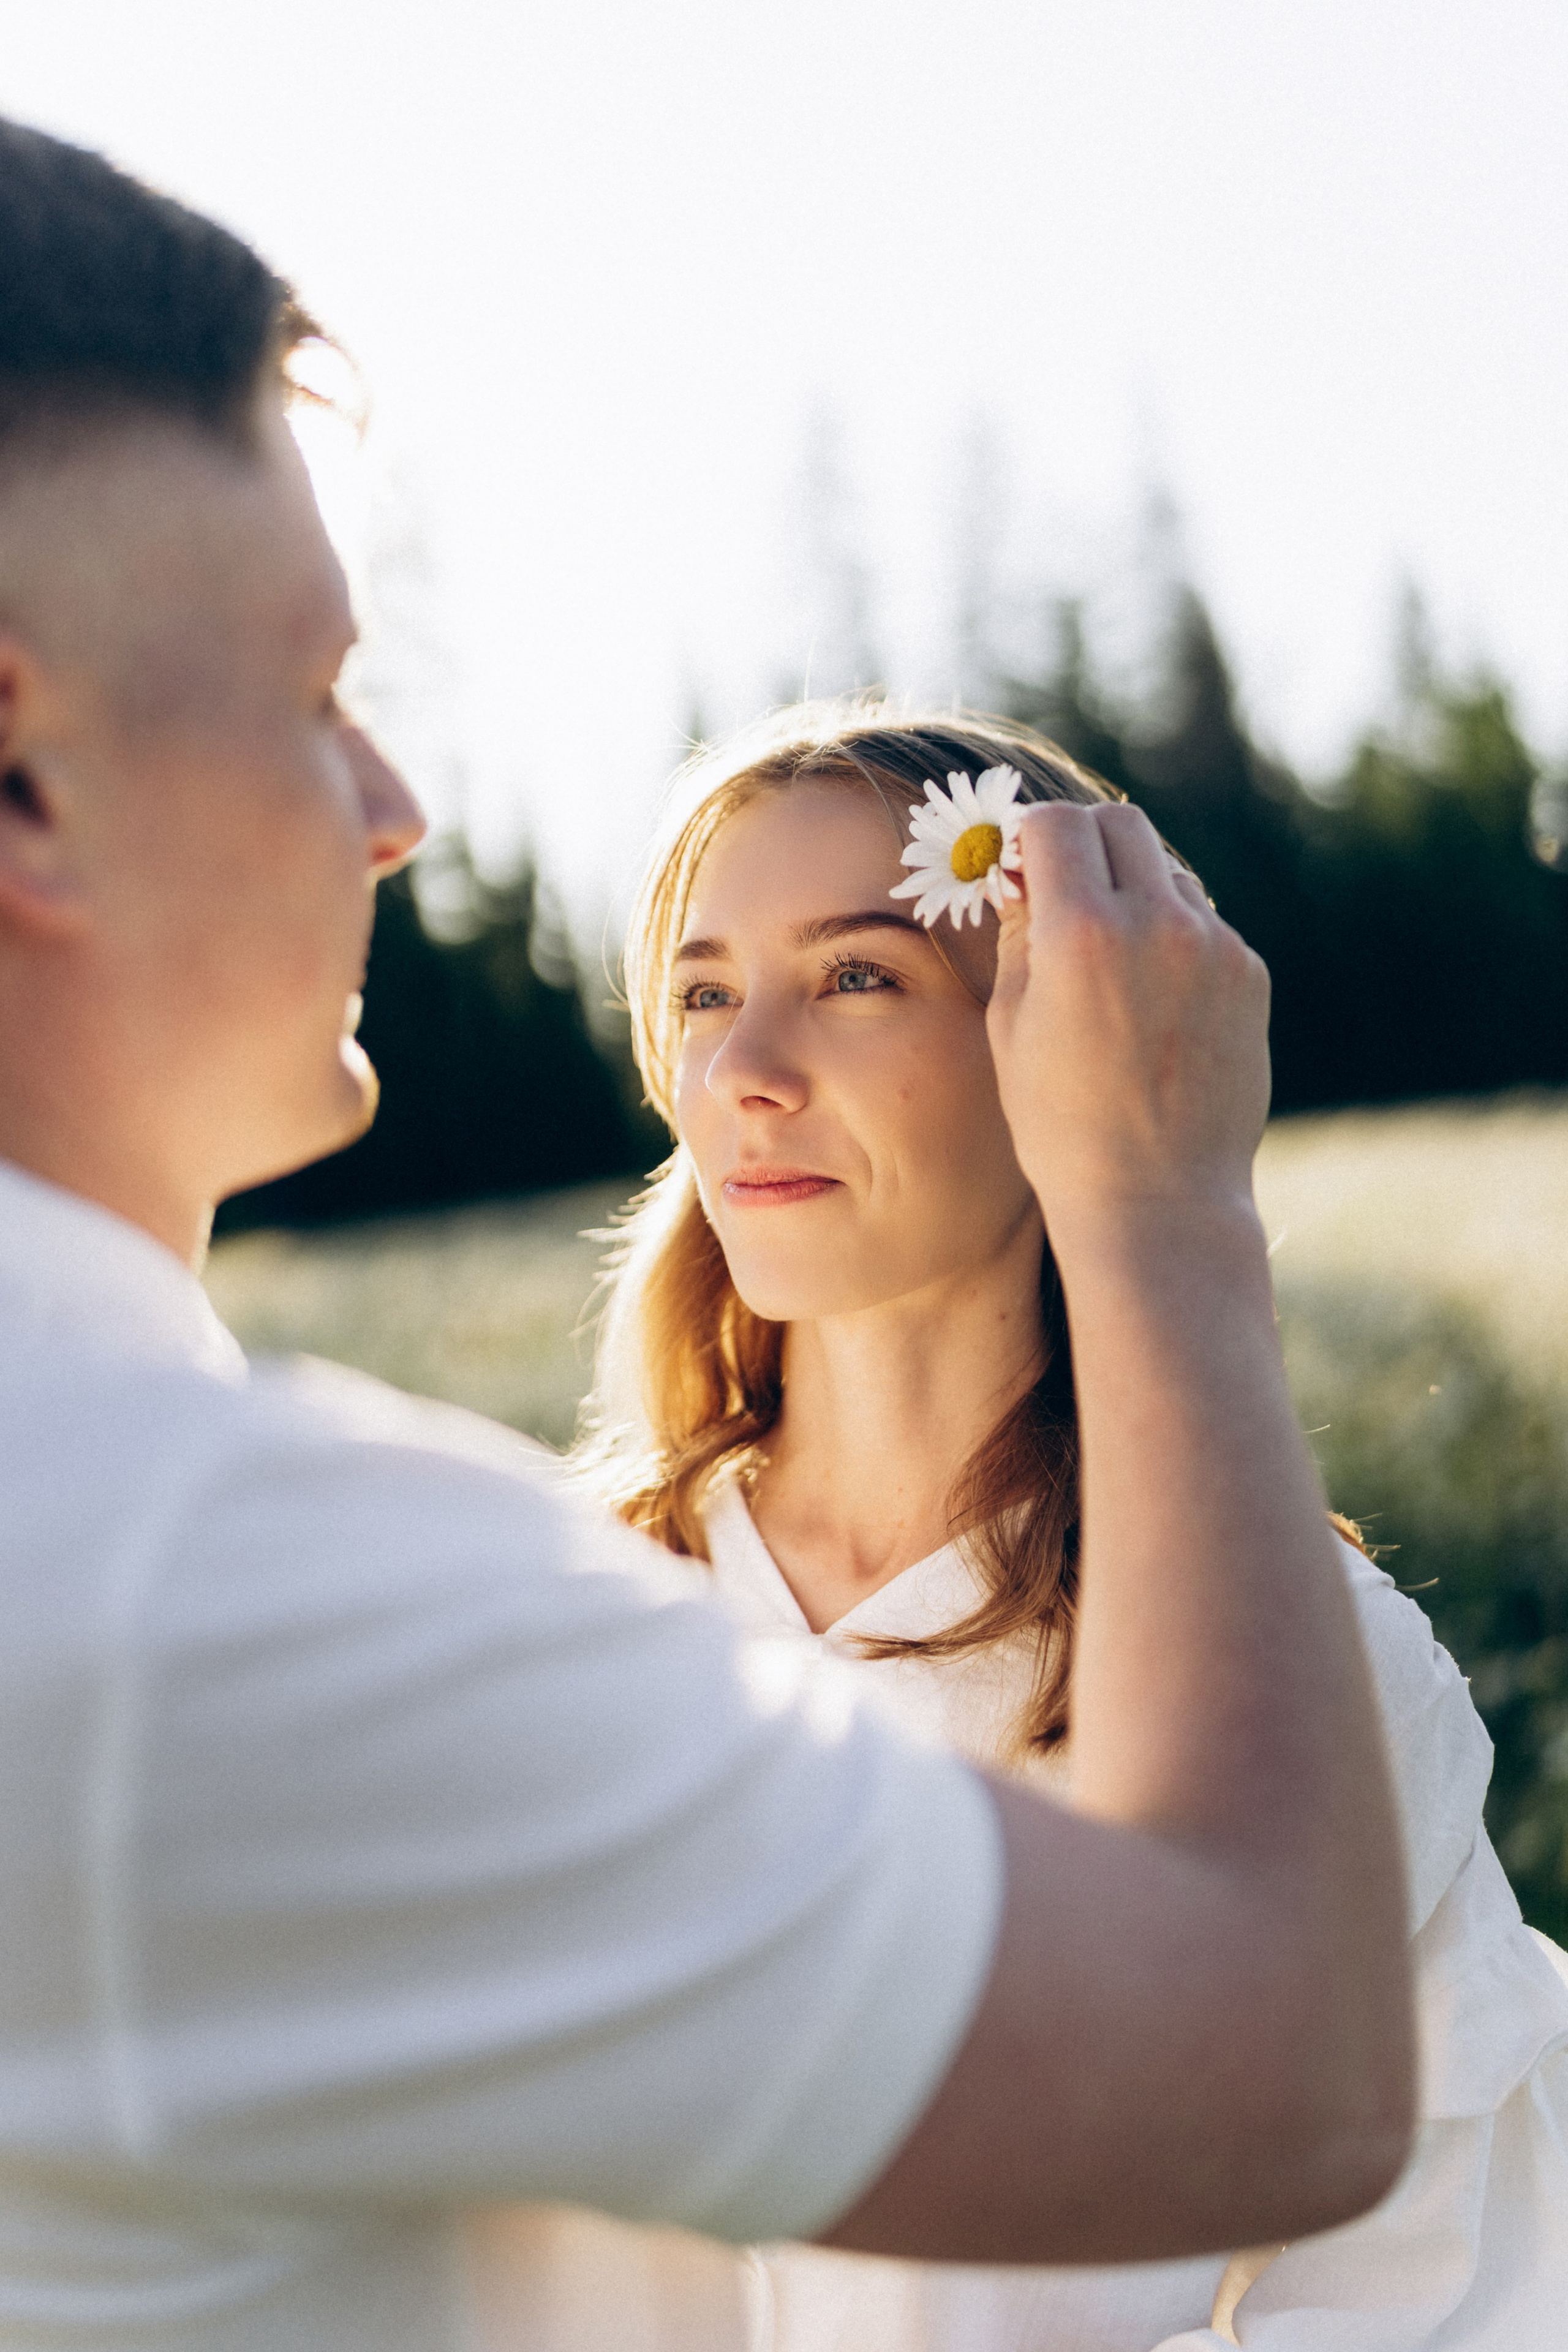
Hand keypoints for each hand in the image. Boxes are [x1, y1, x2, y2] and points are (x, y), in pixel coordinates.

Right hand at [987, 802, 1270, 1228]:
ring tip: (1107, 959)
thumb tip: (1020, 873)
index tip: (1017, 863)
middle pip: (1120, 822)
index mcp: (1083, 933)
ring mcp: (1215, 947)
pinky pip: (1202, 923)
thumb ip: (1018, 933)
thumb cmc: (1063, 1124)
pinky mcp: (1249, 974)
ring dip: (1131, 889)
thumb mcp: (1013, 1026)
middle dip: (1082, 841)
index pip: (1056, 822)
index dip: (1027, 834)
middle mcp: (1158, 923)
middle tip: (1059, 887)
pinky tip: (1151, 1001)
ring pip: (1166, 871)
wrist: (1158, 1200)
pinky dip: (1171, 936)